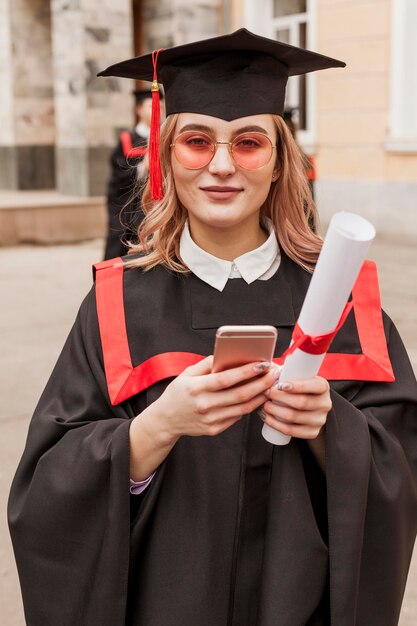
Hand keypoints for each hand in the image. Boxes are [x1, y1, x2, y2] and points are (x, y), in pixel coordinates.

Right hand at [150, 355, 280, 441]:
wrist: (166, 420)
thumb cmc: (177, 394)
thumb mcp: (186, 374)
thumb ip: (207, 364)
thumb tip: (227, 355)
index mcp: (196, 388)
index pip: (226, 379)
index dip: (247, 372)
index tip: (262, 364)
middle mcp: (204, 405)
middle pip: (240, 394)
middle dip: (262, 383)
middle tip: (275, 374)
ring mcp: (211, 420)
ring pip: (243, 408)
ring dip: (261, 395)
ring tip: (271, 384)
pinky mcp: (215, 429)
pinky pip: (237, 417)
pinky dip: (250, 406)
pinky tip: (258, 397)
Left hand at [261, 376, 331, 439]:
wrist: (311, 409)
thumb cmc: (301, 389)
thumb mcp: (302, 379)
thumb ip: (290, 373)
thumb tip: (270, 370)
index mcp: (324, 387)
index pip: (315, 386)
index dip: (298, 386)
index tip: (280, 385)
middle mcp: (325, 404)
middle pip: (301, 402)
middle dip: (280, 397)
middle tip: (267, 393)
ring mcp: (320, 420)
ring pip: (294, 417)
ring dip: (275, 411)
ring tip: (265, 405)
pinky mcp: (312, 432)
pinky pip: (292, 431)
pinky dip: (276, 424)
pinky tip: (267, 418)